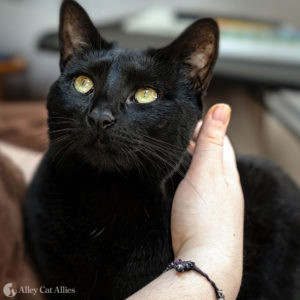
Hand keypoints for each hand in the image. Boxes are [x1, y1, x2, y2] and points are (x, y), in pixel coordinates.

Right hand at [128, 104, 243, 299]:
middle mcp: (223, 185)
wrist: (204, 259)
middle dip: (198, 141)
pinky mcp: (202, 212)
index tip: (187, 120)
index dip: (205, 127)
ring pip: (203, 171)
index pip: (220, 140)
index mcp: (226, 172)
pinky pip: (197, 186)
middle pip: (212, 155)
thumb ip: (212, 141)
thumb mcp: (207, 172)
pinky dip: (188, 176)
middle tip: (177, 134)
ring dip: (193, 159)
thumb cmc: (205, 217)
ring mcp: (214, 200)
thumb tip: (223, 108)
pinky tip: (178, 179)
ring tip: (175, 152)